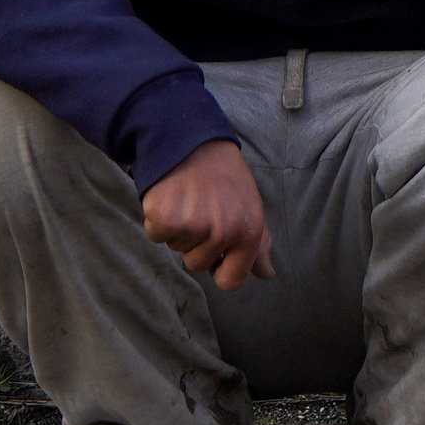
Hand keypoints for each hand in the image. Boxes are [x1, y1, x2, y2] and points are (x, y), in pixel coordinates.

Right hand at [143, 140, 272, 291]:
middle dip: (197, 244)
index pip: (232, 281)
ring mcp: (193, 227)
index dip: (220, 272)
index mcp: (249, 232)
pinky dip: (159, 220)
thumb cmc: (225, 177)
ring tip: (189, 201)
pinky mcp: (165, 219)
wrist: (192, 143)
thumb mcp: (252, 207)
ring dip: (180, 230)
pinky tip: (171, 198)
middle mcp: (222, 233)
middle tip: (202, 211)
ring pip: (177, 249)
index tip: (217, 258)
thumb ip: (260, 245)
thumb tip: (267, 274)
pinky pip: (157, 236)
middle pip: (198, 265)